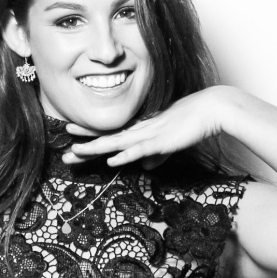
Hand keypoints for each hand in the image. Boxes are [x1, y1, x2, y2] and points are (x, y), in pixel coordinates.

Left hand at [63, 87, 235, 167]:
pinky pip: (140, 149)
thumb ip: (156, 155)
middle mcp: (140, 130)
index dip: (91, 138)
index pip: (111, 136)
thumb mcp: (170, 144)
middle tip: (65, 153)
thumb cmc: (192, 124)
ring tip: (76, 152)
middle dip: (85, 146)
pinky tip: (113, 161)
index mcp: (141, 130)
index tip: (72, 140)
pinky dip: (126, 155)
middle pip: (107, 140)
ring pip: (116, 143)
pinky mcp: (161, 140)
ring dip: (95, 148)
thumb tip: (145, 168)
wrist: (211, 109)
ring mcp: (148, 134)